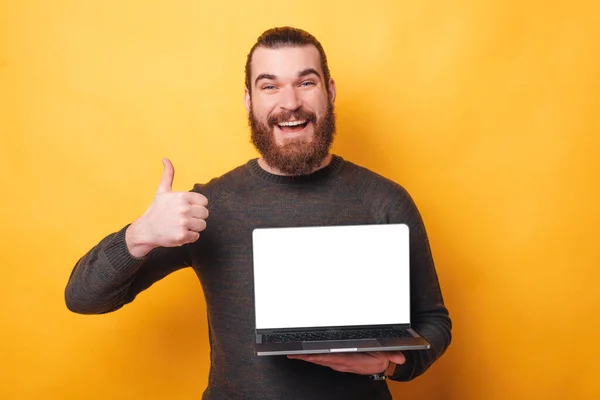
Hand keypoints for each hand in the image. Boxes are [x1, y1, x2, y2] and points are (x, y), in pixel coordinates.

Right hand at [126, 158, 208, 256]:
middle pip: (205, 214)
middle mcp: (183, 209)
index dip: (197, 206)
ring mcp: (183, 223)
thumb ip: (168, 175)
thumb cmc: (156, 210)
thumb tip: (165, 159)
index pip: (204, 202)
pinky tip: (178, 233)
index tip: (187, 208)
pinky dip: (189, 237)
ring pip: (202, 225)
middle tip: (183, 218)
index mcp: (182, 197)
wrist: (145, 230)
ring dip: (193, 227)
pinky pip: (196, 236)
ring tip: (181, 225)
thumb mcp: (162, 191)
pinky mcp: (182, 236)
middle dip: (196, 217)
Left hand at [287, 351, 404, 374]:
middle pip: (322, 360)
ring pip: (320, 360)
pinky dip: (312, 357)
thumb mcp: (387, 354)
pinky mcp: (338, 362)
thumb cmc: (380, 357)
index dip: (320, 357)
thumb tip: (399, 357)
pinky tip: (304, 355)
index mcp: (353, 361)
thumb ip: (392, 354)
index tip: (309, 354)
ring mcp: (340, 364)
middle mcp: (344, 363)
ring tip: (294, 354)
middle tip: (293, 353)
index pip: (334, 358)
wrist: (381, 363)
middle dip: (307, 357)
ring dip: (307, 358)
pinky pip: (323, 360)